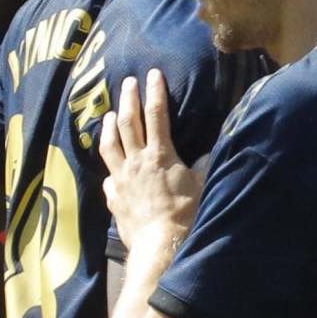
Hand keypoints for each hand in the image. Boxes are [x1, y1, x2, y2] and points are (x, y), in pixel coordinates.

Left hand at [98, 71, 203, 250]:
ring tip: (110, 113)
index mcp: (160, 155)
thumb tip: (208, 153)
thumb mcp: (202, 184)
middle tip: (127, 82)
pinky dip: (110, 165)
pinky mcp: (114, 196)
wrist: (161, 243)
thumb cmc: (187, 214)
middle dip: (128, 99)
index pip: (156, 115)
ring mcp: (121, 179)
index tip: (153, 74)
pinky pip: (108, 175)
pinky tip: (111, 164)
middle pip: (128, 123)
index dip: (155, 92)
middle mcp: (136, 162)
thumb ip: (203, 165)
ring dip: (109, 125)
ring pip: (110, 144)